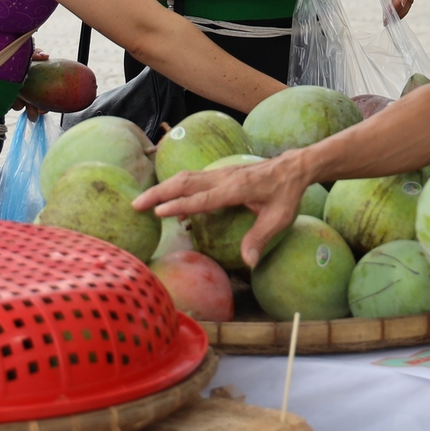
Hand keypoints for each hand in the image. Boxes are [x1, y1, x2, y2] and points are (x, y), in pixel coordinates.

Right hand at [136, 152, 310, 267]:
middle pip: (185, 182)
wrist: (294, 167)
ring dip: (163, 187)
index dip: (181, 205)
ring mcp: (220, 173)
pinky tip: (166, 197)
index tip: (159, 212)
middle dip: (159, 193)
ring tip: (142, 201)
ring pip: (186, 177)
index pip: (203, 198)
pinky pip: (192, 178)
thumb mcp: (279, 218)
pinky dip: (175, 186)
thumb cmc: (287, 194)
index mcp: (236, 189)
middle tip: (136, 205)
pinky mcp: (220, 174)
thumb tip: (248, 263)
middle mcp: (224, 177)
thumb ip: (260, 238)